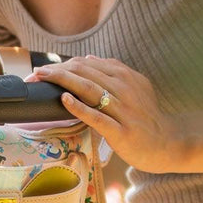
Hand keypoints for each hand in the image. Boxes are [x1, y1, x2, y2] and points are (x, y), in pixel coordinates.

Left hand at [25, 56, 185, 172]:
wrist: (166, 143)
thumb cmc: (144, 117)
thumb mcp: (134, 88)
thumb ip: (113, 72)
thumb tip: (89, 58)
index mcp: (125, 76)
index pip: (88, 65)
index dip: (63, 65)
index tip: (43, 69)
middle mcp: (125, 89)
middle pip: (86, 73)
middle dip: (57, 71)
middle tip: (35, 73)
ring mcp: (124, 110)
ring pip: (89, 90)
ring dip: (63, 81)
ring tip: (42, 78)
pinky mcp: (122, 131)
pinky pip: (97, 117)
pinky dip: (80, 107)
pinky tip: (65, 99)